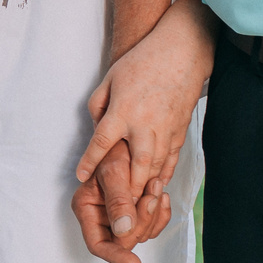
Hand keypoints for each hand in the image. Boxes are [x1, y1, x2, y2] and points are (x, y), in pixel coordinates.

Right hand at [72, 144, 171, 262]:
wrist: (127, 136)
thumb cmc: (113, 148)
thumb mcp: (114, 171)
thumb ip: (118, 201)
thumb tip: (123, 231)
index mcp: (86, 209)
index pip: (98, 245)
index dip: (115, 256)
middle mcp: (101, 217)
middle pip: (124, 240)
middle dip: (142, 220)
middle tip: (153, 194)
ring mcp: (119, 217)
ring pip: (141, 233)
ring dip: (153, 212)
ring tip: (156, 186)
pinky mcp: (135, 212)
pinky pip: (152, 225)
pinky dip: (161, 213)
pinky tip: (161, 195)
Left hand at [75, 0, 212, 239]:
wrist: (181, 52)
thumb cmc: (141, 63)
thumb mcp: (109, 79)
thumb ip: (98, 105)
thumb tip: (95, 128)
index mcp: (123, 112)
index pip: (102, 142)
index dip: (90, 162)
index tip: (81, 177)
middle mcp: (145, 125)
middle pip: (135, 166)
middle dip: (126, 191)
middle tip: (119, 210)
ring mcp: (166, 130)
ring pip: (156, 168)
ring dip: (146, 190)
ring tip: (138, 209)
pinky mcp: (180, 131)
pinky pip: (171, 160)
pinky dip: (164, 177)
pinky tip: (158, 190)